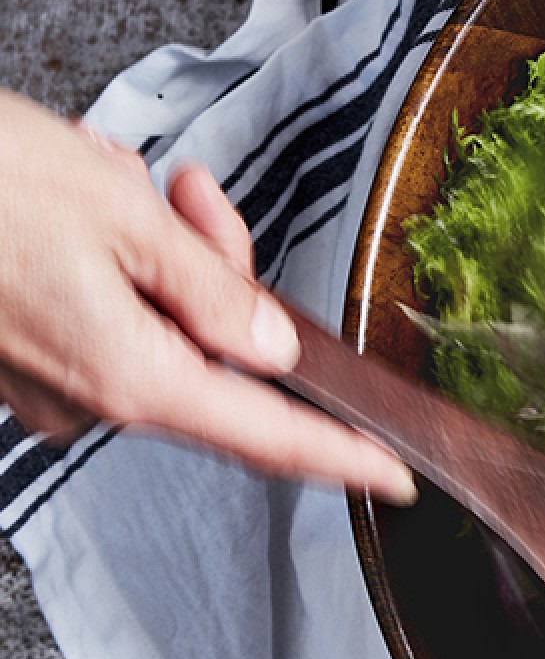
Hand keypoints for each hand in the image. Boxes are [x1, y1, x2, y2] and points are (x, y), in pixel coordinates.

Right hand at [0, 91, 414, 499]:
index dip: (338, 455)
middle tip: (187, 192)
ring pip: (162, 322)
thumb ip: (213, 291)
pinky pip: (104, 316)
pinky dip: (113, 258)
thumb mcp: (121, 220)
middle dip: (218, 265)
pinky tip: (78, 201)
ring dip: (160, 247)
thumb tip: (272, 348)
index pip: (268, 435)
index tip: (392, 476)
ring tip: (110, 181)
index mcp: (131, 379)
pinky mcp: (18, 356)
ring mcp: (48, 384)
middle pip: (217, 354)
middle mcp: (90, 399)